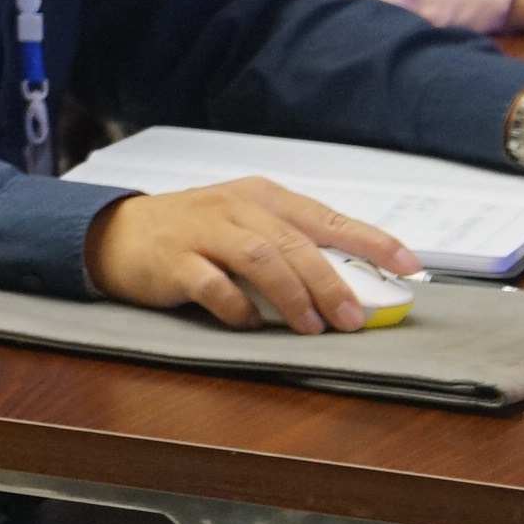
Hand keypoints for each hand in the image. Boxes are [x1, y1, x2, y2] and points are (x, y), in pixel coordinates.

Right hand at [83, 176, 417, 331]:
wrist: (114, 233)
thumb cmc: (191, 233)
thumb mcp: (243, 225)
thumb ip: (287, 246)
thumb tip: (348, 287)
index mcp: (260, 196)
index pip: (326, 218)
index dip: (371, 241)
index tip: (409, 265)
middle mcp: (234, 207)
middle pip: (295, 243)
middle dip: (331, 283)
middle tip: (354, 318)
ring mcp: (202, 231)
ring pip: (261, 259)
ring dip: (294, 296)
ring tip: (312, 327)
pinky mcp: (173, 260)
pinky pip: (213, 286)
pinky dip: (239, 308)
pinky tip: (251, 323)